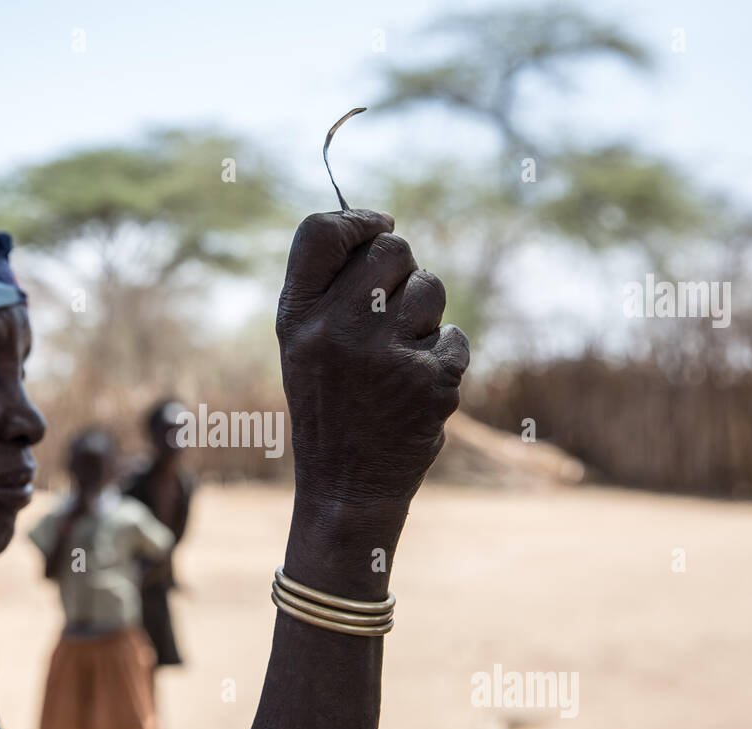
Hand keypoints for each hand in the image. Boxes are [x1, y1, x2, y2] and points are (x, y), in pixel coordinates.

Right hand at [276, 209, 468, 508]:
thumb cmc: (328, 405)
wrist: (346, 487)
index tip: (379, 224)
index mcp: (296, 319)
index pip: (319, 231)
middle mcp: (335, 331)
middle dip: (403, 267)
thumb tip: (380, 225)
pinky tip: (417, 389)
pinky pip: (455, 337)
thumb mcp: (303, 345)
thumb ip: (327, 288)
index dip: (357, 219)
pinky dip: (444, 359)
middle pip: (391, 247)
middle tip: (393, 306)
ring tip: (401, 353)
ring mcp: (384, 356)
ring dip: (426, 314)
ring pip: (431, 288)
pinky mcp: (429, 382)